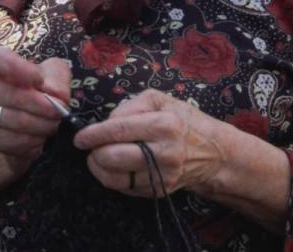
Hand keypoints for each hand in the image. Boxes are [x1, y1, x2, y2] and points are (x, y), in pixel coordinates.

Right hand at [0, 46, 69, 165]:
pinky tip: (39, 136)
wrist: (16, 120)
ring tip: (52, 124)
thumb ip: (57, 79)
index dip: (20, 69)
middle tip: (59, 112)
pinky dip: (32, 141)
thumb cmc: (35, 90)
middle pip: (14, 95)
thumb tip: (57, 95)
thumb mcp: (51, 75)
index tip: (39, 80)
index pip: (0, 59)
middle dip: (44, 106)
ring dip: (41, 125)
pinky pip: (12, 140)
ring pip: (16, 121)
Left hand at [72, 89, 227, 197]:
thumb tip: (107, 123)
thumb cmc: (183, 121)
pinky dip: (111, 178)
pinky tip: (112, 167)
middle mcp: (165, 152)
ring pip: (115, 178)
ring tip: (97, 156)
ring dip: (98, 168)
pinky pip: (124, 188)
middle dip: (94, 152)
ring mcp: (162, 175)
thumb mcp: (160, 100)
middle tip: (89, 146)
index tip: (80, 137)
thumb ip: (130, 106)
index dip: (94, 134)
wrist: (212, 154)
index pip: (119, 130)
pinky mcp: (158, 191)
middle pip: (114, 157)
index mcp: (164, 124)